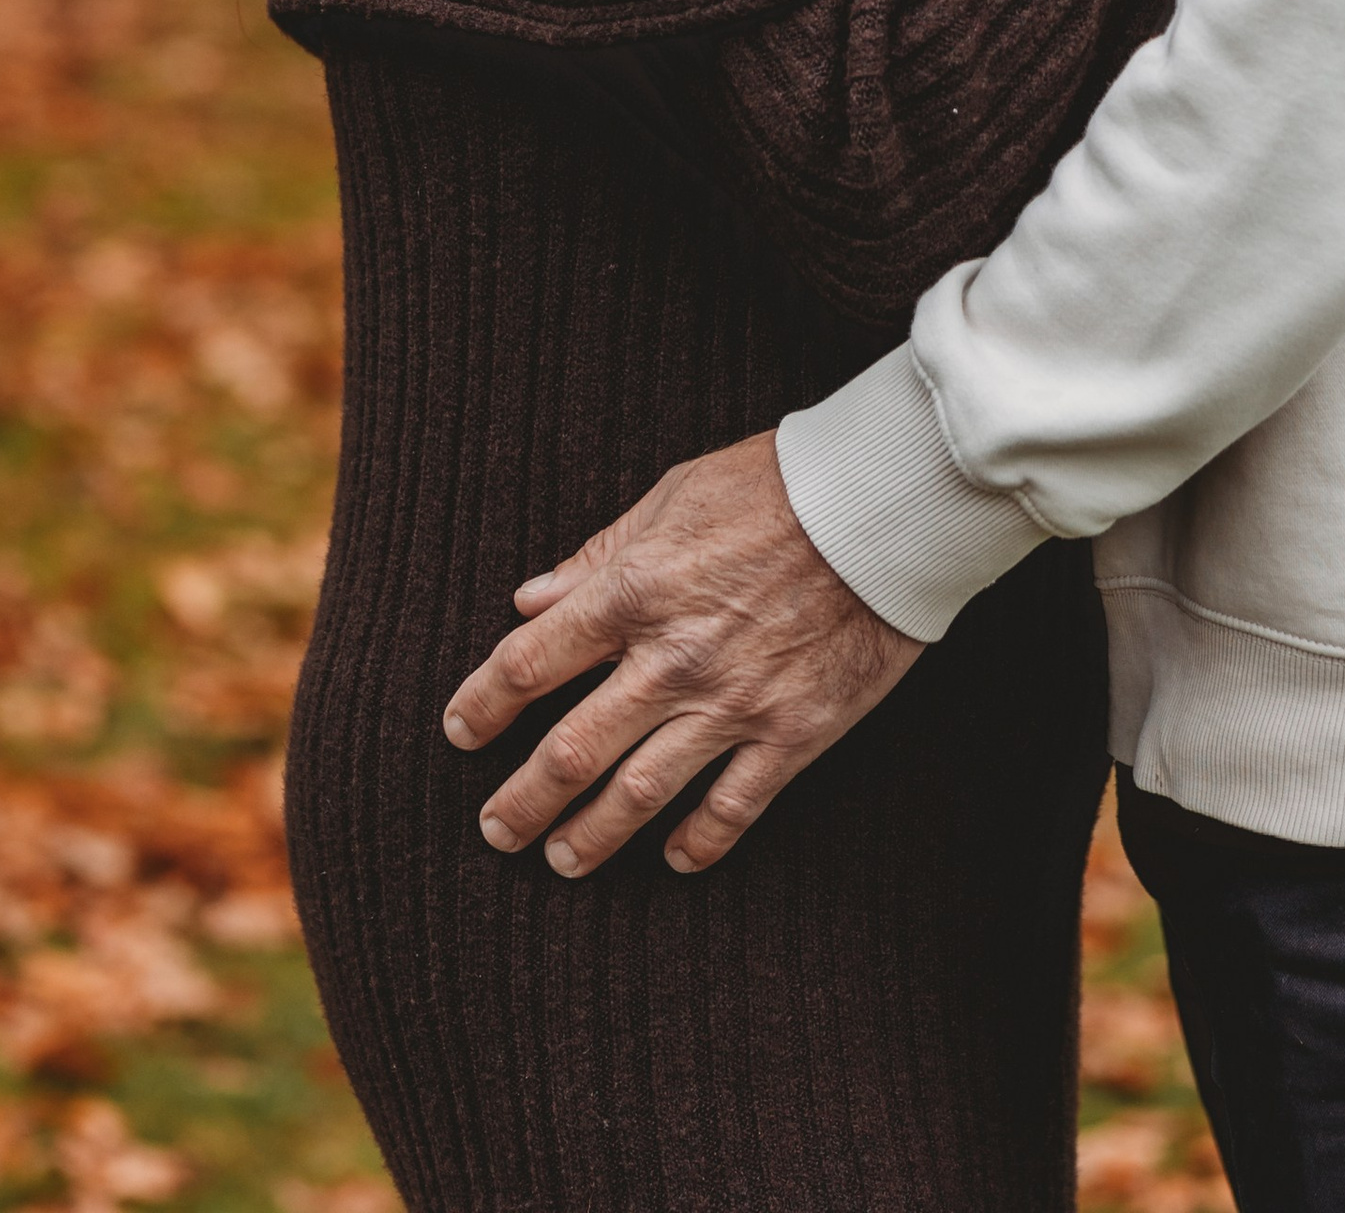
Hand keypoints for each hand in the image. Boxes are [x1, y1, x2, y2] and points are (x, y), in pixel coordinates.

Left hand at [441, 430, 921, 877]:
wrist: (884, 504)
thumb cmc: (777, 485)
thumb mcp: (674, 497)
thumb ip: (599, 555)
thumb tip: (531, 600)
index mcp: (634, 591)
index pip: (530, 663)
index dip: (484, 703)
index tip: (460, 732)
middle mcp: (672, 658)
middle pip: (571, 750)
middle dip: (523, 800)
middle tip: (496, 830)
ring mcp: (733, 703)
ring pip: (640, 794)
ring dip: (591, 836)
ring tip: (561, 860)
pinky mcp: (793, 731)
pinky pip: (733, 807)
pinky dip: (699, 842)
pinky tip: (675, 859)